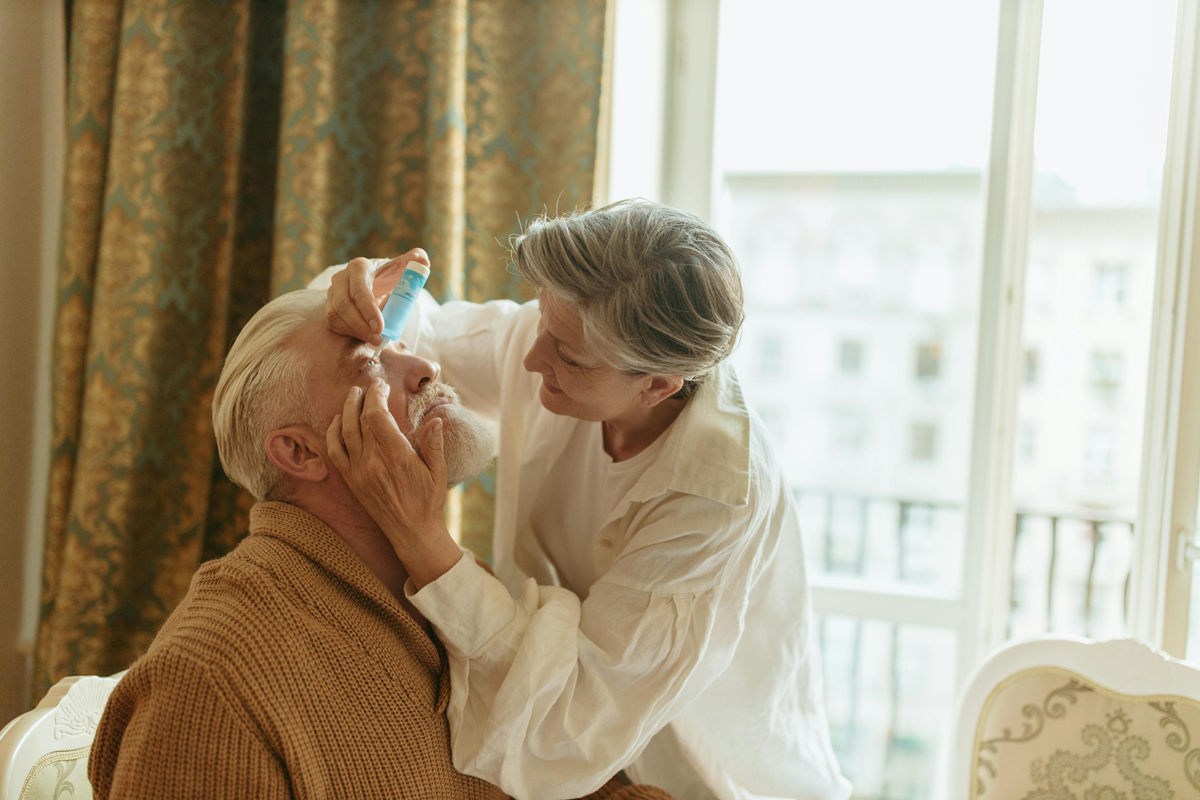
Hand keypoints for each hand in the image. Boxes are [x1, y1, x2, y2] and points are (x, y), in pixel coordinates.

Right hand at [325, 248, 429, 345]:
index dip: (368, 309)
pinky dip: (349, 333)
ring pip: (336, 316)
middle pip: (343, 305)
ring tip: (374, 341)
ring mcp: (332, 292)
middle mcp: (341, 278)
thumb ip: (415, 260)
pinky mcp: (330, 306)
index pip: (359, 289)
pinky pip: (334, 323)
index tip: (380, 327)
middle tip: (378, 339)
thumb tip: (423, 262)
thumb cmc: (390, 275)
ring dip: (355, 331)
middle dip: (361, 325)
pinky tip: (365, 337)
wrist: (375, 281)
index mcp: (359, 267)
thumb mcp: (403, 267)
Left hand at [325, 379, 462, 587]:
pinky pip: (335, 451)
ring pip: (345, 432)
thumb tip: (436, 420)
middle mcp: (373, 461)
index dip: (376, 396)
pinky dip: (333, 433)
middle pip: (359, 419)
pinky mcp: (352, 480)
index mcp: (396, 456)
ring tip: (352, 395)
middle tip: (369, 385)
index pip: (377, 416)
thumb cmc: (428, 501)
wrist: (411, 532)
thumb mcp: (438, 472)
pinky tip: (337, 421)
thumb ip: (434, 444)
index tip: (382, 386)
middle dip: (363, 398)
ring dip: (346, 410)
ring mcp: (359, 471)